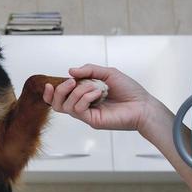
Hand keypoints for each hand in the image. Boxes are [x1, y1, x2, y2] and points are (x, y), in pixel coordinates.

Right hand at [41, 64, 155, 131]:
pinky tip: (98, 94)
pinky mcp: (93, 121)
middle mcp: (84, 106)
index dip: (51, 92)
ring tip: (93, 87)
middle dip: (59, 91)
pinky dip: (85, 98)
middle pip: (57, 104)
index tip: (48, 84)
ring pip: (67, 106)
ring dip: (77, 92)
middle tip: (71, 82)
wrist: (143, 105)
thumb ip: (89, 70)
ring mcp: (88, 115)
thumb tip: (70, 71)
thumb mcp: (108, 73)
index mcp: (85, 95)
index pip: (61, 97)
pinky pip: (79, 110)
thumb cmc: (130, 91)